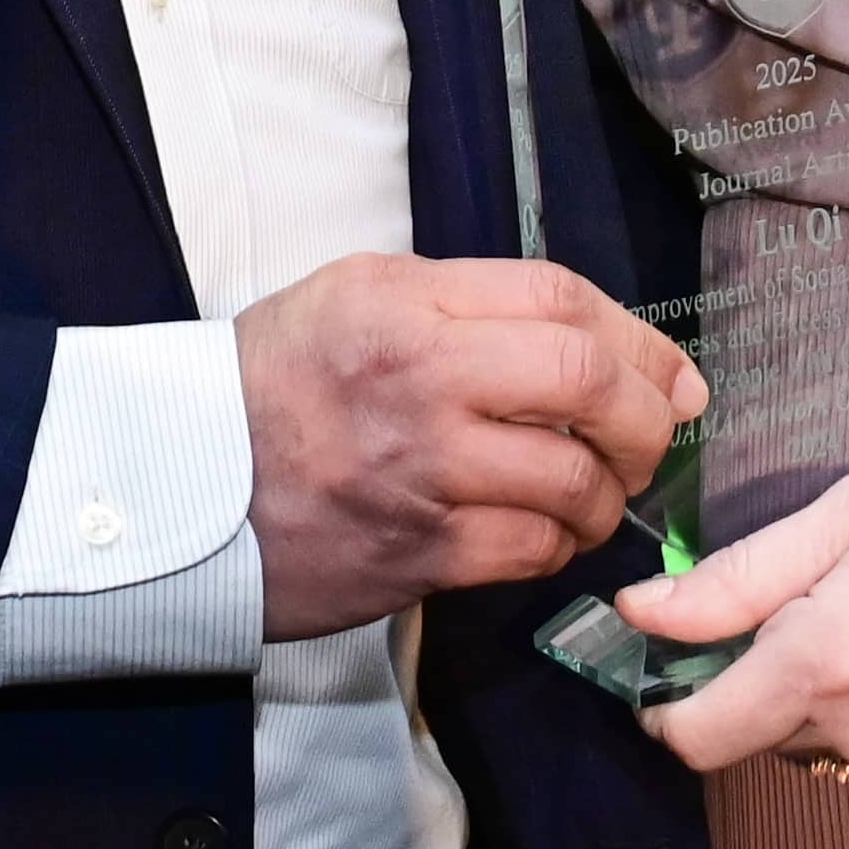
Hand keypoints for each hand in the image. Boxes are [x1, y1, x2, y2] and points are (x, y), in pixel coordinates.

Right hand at [236, 253, 705, 641]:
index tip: (670, 372)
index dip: (638, 336)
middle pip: (584, 379)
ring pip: (571, 478)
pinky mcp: (415, 554)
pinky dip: (558, 545)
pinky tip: (548, 533)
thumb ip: (465, 300)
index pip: (559, 298)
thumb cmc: (275, 380)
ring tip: (599, 493)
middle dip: (646, 413)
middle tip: (656, 435)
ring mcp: (421, 471)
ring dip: (608, 493)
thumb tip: (589, 339)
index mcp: (407, 299)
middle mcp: (422, 376)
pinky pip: (529, 551)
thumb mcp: (357, 294)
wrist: (179, 483)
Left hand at [623, 442, 848, 787]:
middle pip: (750, 732)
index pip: (694, 735)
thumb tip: (650, 612)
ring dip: (810, 680)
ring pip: (811, 736)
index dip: (660, 696)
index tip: (659, 642)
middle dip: (746, 668)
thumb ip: (744, 572)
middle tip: (796, 578)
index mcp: (831, 664)